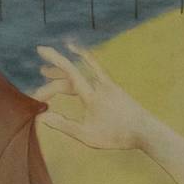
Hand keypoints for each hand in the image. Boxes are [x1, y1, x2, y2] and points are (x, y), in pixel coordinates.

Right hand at [33, 46, 154, 152]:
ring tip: (45, 72)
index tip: (40, 49)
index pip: (70, 71)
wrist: (146, 131)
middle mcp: (100, 85)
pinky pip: (92, 74)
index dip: (55, 58)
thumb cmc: (117, 135)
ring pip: (81, 72)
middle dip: (51, 82)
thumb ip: (63, 125)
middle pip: (71, 76)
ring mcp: (108, 85)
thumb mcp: (87, 134)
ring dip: (62, 73)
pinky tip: (73, 78)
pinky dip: (80, 71)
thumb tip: (41, 117)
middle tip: (36, 94)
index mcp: (92, 95)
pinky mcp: (113, 89)